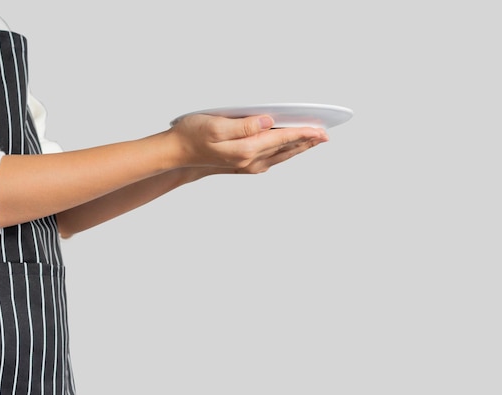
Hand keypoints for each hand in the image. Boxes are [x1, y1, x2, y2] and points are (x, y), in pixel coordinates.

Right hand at [166, 113, 328, 172]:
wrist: (176, 154)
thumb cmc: (191, 135)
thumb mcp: (214, 126)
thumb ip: (243, 125)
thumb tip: (267, 122)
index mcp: (245, 150)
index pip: (281, 138)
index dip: (302, 132)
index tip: (319, 129)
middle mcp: (249, 161)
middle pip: (285, 149)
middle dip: (306, 141)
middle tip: (325, 135)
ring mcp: (247, 165)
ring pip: (280, 156)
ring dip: (298, 148)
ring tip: (312, 141)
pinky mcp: (243, 165)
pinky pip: (271, 159)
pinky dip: (284, 152)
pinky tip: (288, 148)